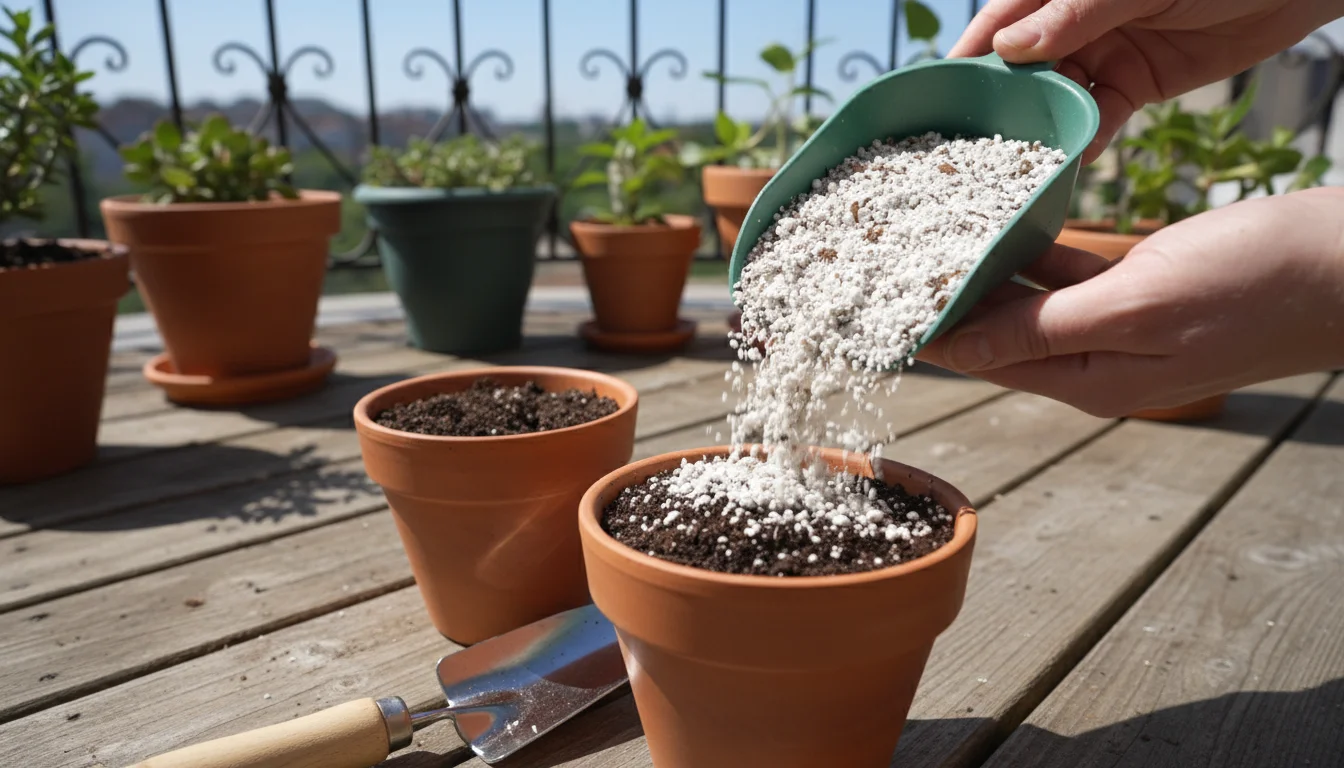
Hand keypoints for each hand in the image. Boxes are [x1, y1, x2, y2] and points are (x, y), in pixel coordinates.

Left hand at [916, 188, 1343, 416]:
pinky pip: (1065, 267)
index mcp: (1086, 379)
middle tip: (883, 262)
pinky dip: (1030, 245)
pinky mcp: (1137, 282)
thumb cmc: (1256, 286)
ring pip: (1026, 294)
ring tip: (922, 236)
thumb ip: (1040, 329)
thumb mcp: (1136, 307)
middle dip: (942, 299)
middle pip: (994, 329)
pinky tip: (994, 222)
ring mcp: (1115, 320)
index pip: (980, 358)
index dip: (924, 333)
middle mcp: (1092, 357)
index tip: (870, 309)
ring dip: (981, 269)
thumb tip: (952, 347)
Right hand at [950, 0, 1343, 162]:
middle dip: (997, 107)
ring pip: (1054, 99)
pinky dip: (1083, 140)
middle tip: (966, 151)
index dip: (966, 61)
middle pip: (1018, 70)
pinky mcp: (1134, 84)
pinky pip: (1097, 118)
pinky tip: (1067, 163)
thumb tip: (1007, 47)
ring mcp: (1102, 53)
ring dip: (1039, 131)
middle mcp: (1071, 20)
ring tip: (1012, 168)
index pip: (996, 25)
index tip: (933, 99)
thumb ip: (1072, 14)